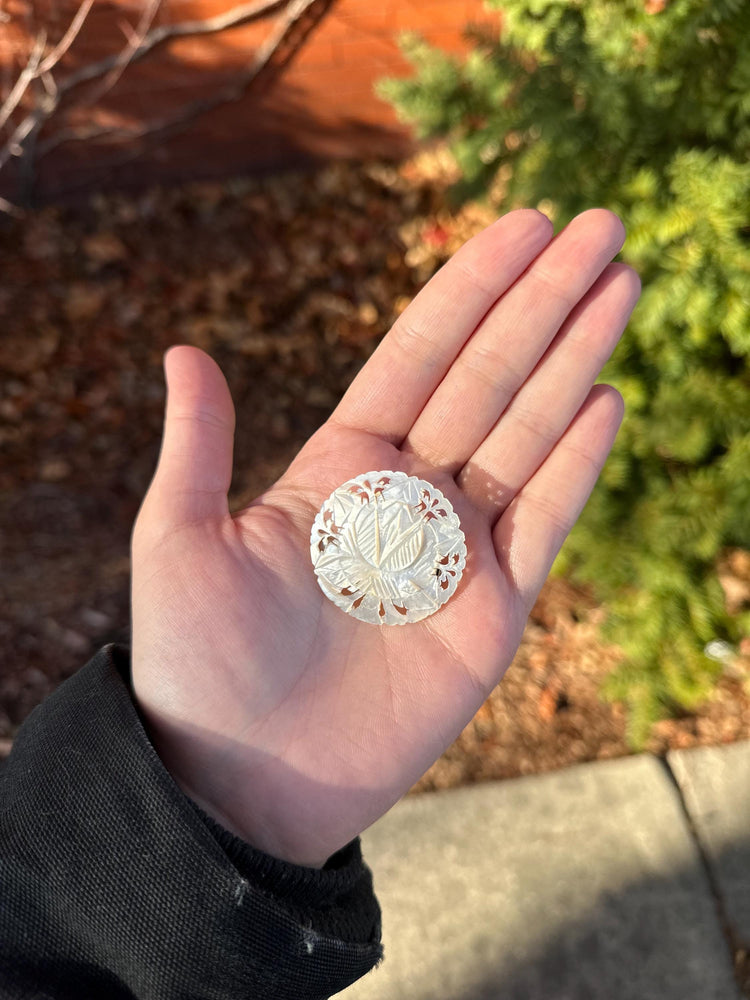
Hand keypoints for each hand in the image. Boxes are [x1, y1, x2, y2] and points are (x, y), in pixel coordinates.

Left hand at [131, 208, 638, 867]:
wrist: (245, 778)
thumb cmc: (200, 664)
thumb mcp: (180, 542)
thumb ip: (199, 447)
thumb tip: (184, 350)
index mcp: (340, 466)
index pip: (419, 355)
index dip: (472, 288)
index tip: (522, 223)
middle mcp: (407, 496)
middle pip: (490, 378)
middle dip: (544, 301)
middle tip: (600, 225)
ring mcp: (457, 551)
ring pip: (529, 434)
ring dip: (575, 358)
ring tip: (619, 282)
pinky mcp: (493, 613)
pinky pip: (544, 523)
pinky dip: (576, 465)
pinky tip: (606, 398)